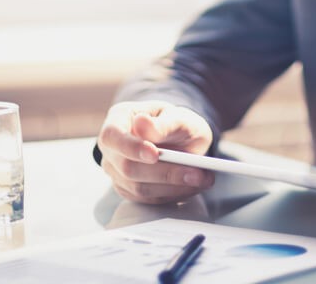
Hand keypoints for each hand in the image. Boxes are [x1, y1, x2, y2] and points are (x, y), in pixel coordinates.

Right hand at [96, 101, 215, 203]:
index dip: (130, 147)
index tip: (154, 154)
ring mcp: (118, 172)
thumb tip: (142, 124)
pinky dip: (175, 194)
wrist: (181, 139)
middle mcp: (112, 149)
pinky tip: (194, 186)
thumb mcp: (178, 116)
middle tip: (197, 172)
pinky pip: (150, 199)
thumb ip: (163, 123)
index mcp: (117, 120)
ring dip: (174, 186)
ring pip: (139, 188)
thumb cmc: (176, 123)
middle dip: (165, 172)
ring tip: (203, 178)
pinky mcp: (130, 190)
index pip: (112, 136)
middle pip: (127, 167)